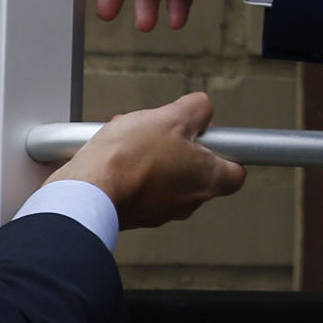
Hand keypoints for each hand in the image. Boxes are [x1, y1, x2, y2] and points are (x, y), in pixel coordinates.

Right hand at [47, 91, 246, 228]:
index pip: (236, 171)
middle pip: (196, 168)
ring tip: (133, 136)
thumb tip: (202, 109)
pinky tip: (116, 151)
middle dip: (180, 145)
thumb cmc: (129, 160)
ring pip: (165, 175)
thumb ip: (197, 109)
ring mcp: (160, 211)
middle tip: (164, 130)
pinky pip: (140, 186)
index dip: (226, 149)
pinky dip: (131, 168)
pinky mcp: (133, 213)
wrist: (87, 190)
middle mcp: (188, 202)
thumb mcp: (172, 116)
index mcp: (209, 180)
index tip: (212, 134)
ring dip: (152, 153)